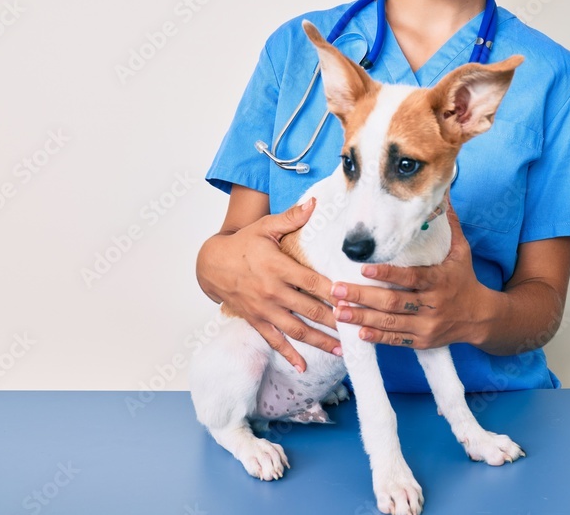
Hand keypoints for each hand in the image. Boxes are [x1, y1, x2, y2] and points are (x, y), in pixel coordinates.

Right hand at [196, 197, 341, 371]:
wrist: (211, 264)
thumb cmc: (243, 244)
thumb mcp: (265, 226)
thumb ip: (291, 217)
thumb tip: (314, 202)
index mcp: (277, 266)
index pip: (312, 281)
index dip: (333, 291)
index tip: (353, 298)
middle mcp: (272, 291)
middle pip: (309, 309)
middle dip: (334, 320)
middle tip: (357, 328)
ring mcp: (264, 309)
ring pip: (296, 329)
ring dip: (319, 341)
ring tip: (341, 350)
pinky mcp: (257, 321)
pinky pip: (275, 341)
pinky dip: (289, 354)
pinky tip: (304, 366)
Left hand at [329, 202, 490, 348]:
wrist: (481, 317)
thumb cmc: (464, 279)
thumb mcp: (461, 251)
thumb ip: (449, 224)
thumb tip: (444, 192)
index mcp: (440, 280)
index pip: (411, 277)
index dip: (387, 274)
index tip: (364, 268)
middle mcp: (433, 305)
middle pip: (393, 302)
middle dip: (362, 297)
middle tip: (336, 290)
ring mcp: (427, 326)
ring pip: (390, 323)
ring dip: (362, 317)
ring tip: (338, 311)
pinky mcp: (423, 341)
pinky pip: (396, 341)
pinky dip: (377, 338)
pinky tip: (357, 333)